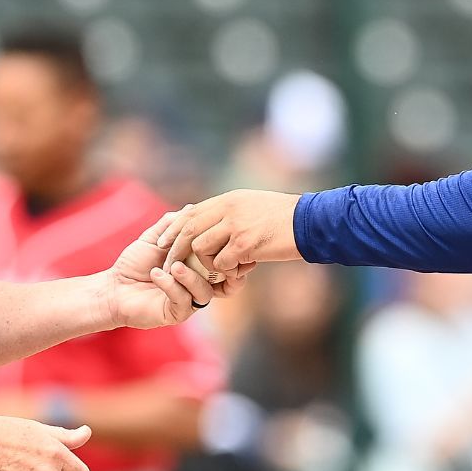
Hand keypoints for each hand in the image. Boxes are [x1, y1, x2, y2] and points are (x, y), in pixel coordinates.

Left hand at [116, 226, 235, 307]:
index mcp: (197, 268)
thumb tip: (190, 207)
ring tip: (175, 266)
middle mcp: (197, 286)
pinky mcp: (176, 313)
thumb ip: (172, 225)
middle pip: (222, 280)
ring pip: (204, 292)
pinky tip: (157, 274)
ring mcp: (188, 301)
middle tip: (207, 253)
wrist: (114, 287)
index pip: (221, 262)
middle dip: (216, 266)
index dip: (225, 253)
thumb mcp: (155, 239)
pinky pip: (183, 301)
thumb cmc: (134, 264)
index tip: (221, 239)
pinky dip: (171, 286)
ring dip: (191, 278)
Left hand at [157, 189, 299, 273]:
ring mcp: (236, 226)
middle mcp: (228, 209)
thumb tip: (211, 220)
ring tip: (222, 269)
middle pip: (189, 230)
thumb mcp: (252, 204)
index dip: (173, 229)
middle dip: (177, 250)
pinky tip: (241, 271)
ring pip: (202, 248)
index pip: (190, 213)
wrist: (310, 222)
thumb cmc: (285, 216)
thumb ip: (230, 211)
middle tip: (170, 265)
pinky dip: (226, 272)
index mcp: (228, 199)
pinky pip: (222, 263)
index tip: (162, 242)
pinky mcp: (245, 244)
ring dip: (207, 264)